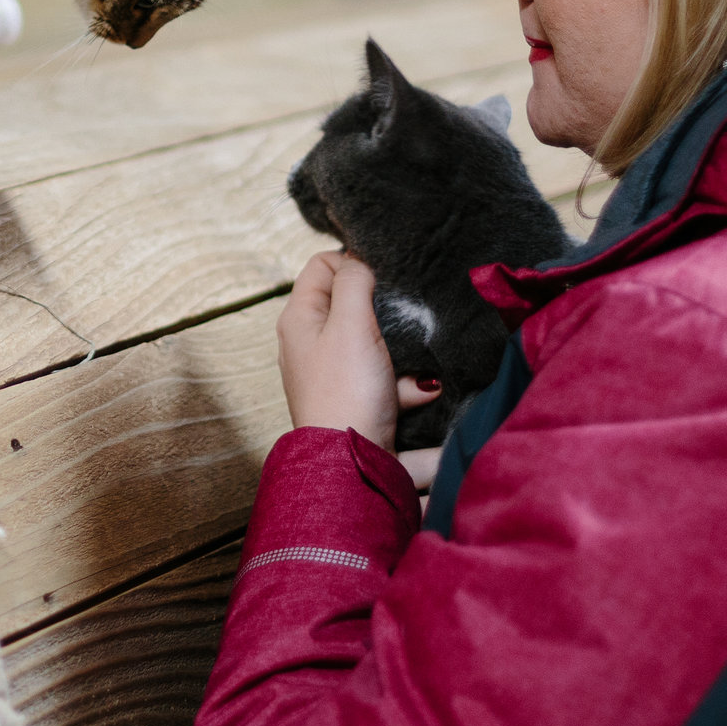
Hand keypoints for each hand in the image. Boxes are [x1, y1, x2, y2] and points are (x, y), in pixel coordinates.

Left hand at [275, 254, 443, 449]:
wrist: (352, 467)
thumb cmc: (346, 393)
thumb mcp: (350, 323)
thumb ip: (354, 280)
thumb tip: (360, 258)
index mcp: (299, 320)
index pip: (322, 265)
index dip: (354, 261)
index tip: (386, 275)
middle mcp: (310, 345)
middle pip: (351, 305)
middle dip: (385, 308)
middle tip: (408, 311)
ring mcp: (334, 376)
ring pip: (375, 343)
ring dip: (402, 350)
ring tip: (419, 357)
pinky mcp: (357, 404)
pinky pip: (388, 382)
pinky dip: (407, 385)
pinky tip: (427, 392)